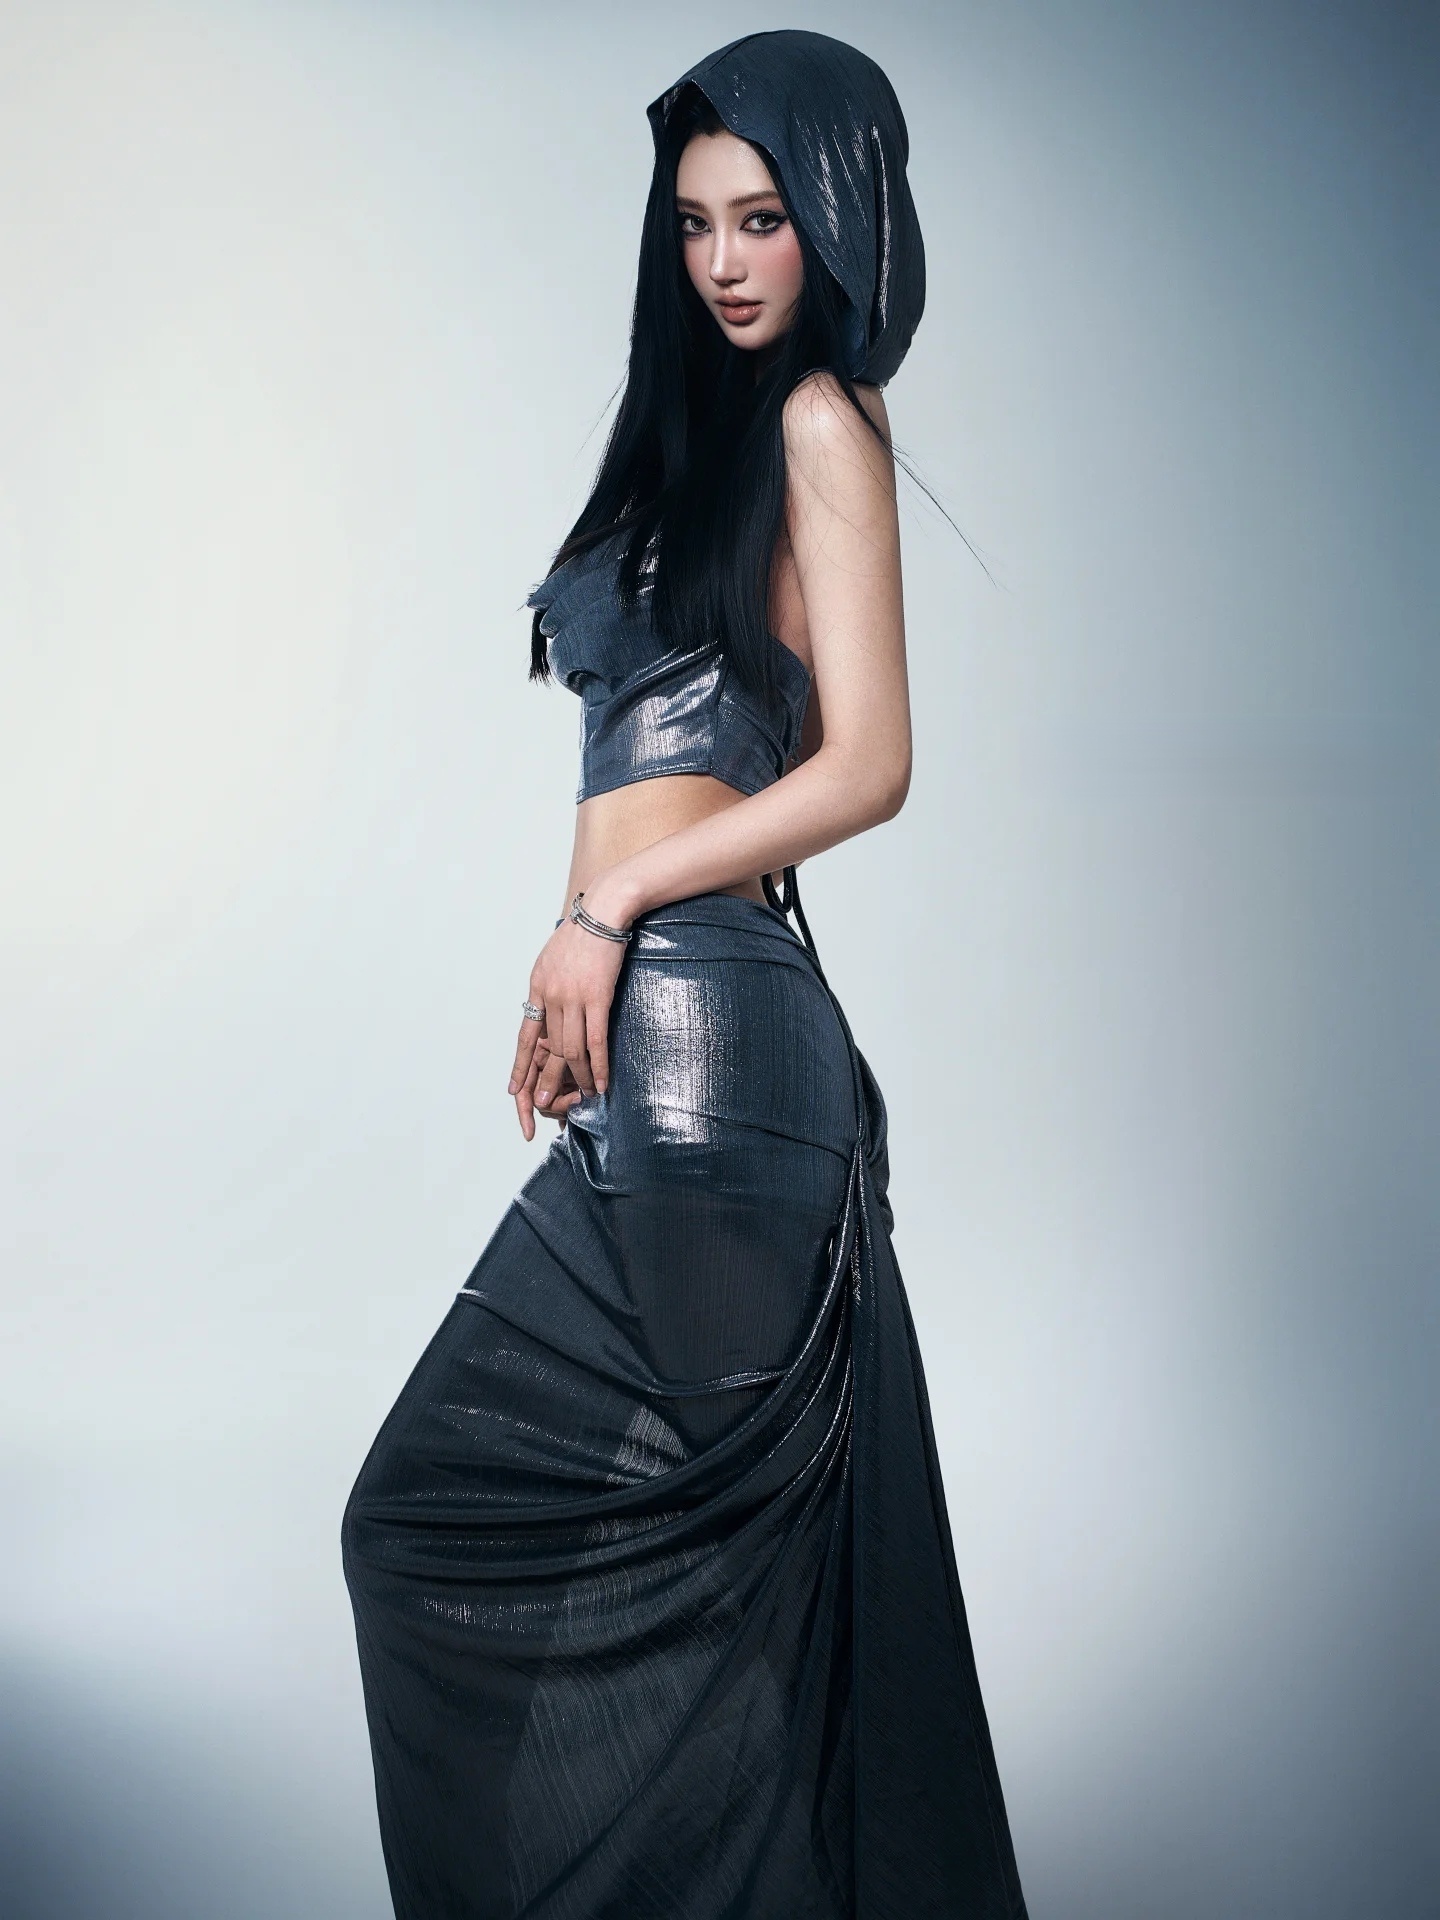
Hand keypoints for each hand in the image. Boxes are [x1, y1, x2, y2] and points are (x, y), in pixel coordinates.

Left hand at [508, 903, 628, 1139]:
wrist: (603, 912)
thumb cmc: (582, 932)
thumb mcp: (553, 957)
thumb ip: (550, 982)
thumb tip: (550, 1003)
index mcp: (537, 987)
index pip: (526, 1034)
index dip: (521, 1063)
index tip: (514, 1087)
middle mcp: (551, 996)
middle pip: (549, 1048)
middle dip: (545, 1079)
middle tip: (544, 1104)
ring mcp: (573, 998)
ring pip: (572, 1050)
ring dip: (577, 1077)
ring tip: (581, 1097)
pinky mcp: (598, 998)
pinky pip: (596, 1041)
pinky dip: (598, 1066)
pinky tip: (601, 1082)